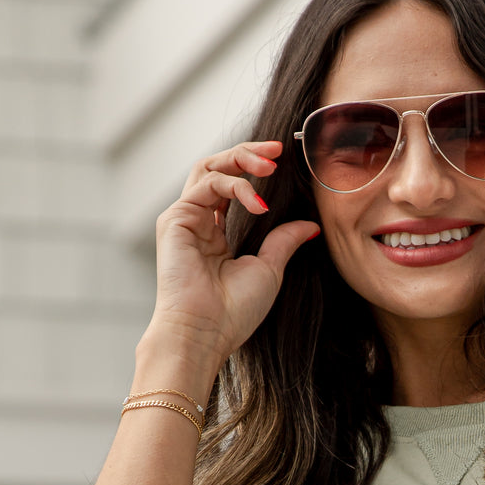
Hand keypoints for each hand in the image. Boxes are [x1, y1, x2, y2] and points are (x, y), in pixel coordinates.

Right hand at [149, 140, 319, 372]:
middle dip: (247, 153)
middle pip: (217, 168)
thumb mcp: (269, 269)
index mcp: (215, 233)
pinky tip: (258, 204)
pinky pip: (206, 184)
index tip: (283, 161)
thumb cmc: (233, 312)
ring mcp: (183, 218)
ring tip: (271, 166)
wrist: (206, 334)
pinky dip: (235, 186)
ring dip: (241, 160)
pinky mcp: (175, 220)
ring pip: (208, 167)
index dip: (254, 169)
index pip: (231, 185)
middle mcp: (196, 221)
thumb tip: (310, 225)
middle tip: (278, 151)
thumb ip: (283, 241)